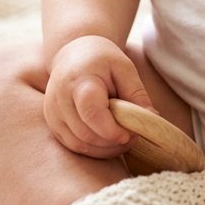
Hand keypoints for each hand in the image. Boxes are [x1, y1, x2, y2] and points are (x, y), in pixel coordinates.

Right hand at [44, 35, 154, 158]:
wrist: (72, 54)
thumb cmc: (101, 60)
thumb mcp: (124, 68)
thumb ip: (137, 93)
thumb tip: (151, 118)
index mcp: (80, 81)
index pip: (92, 113)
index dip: (111, 130)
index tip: (131, 134)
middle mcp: (60, 99)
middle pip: (86, 134)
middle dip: (112, 143)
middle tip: (133, 138)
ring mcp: (52, 114)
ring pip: (79, 145)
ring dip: (104, 150)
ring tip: (122, 139)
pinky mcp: (52, 124)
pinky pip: (73, 146)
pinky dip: (93, 149)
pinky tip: (108, 141)